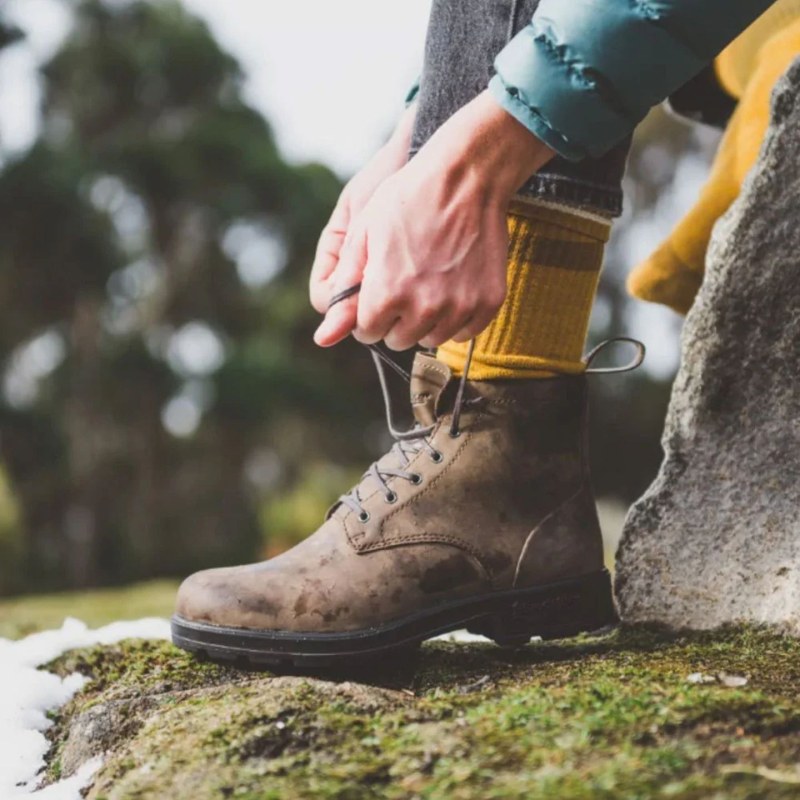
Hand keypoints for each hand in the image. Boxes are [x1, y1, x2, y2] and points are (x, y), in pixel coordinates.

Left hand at [314, 91, 554, 349]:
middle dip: (395, 318)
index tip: (377, 290)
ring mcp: (459, 308)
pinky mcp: (488, 304)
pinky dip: (456, 317)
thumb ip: (343, 292)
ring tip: (427, 282)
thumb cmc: (408, 198)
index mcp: (386, 294)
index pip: (367, 333)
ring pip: (431, 339)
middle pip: (398, 340)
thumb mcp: (363, 236)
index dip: (368, 311)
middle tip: (403, 282)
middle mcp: (424, 308)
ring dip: (425, 320)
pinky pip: (465, 333)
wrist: (467, 176)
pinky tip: (453, 287)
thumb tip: (323, 339)